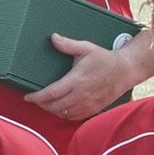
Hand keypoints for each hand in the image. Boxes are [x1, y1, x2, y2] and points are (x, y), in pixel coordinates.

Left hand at [25, 33, 144, 121]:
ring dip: (52, 110)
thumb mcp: (86, 48)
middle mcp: (81, 95)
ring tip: (46, 103)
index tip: (28, 97)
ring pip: (64, 114)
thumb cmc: (105, 59)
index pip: (52, 93)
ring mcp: (88, 104)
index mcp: (77, 80)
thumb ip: (68, 44)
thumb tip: (53, 37)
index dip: (37, 97)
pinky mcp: (94, 109)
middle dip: (42, 105)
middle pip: (55, 106)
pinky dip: (65, 115)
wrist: (125, 70)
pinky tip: (61, 109)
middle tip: (35, 99)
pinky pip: (75, 117)